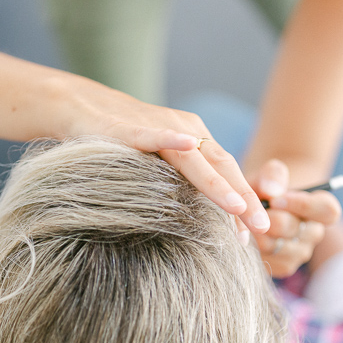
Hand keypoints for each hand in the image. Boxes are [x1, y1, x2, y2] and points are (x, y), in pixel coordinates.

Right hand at [71, 82, 271, 235]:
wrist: (80, 108)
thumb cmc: (120, 143)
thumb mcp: (157, 167)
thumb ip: (179, 186)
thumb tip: (199, 224)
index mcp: (196, 141)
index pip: (227, 174)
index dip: (242, 202)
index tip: (255, 235)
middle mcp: (186, 130)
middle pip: (222, 167)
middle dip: (243, 199)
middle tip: (262, 229)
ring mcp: (161, 126)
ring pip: (194, 158)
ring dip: (217, 183)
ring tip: (238, 207)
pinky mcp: (130, 128)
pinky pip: (154, 134)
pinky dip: (171, 138)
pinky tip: (188, 143)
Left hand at [248, 159, 341, 277]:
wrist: (254, 207)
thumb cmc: (266, 188)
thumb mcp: (268, 174)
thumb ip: (273, 175)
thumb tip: (271, 191)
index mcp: (321, 208)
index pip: (328, 211)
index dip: (303, 205)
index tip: (276, 199)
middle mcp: (314, 233)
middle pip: (296, 230)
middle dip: (269, 219)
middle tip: (251, 212)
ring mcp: (301, 253)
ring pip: (278, 247)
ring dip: (257, 234)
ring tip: (246, 222)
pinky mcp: (284, 267)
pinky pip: (267, 260)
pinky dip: (252, 248)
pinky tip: (246, 236)